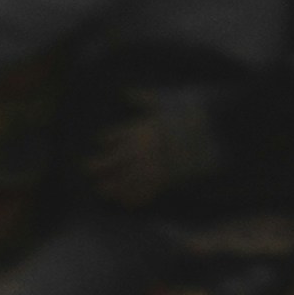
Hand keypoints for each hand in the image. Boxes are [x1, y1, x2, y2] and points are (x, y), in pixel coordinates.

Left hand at [86, 105, 205, 209]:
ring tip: (100, 190)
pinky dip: (133, 199)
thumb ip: (143, 99)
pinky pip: (144, 192)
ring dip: (111, 186)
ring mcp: (151, 167)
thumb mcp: (163, 105)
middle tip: (86, 170)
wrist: (207, 137)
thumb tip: (125, 92)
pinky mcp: (163, 181)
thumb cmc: (185, 120)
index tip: (100, 142)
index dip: (107, 140)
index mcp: (140, 130)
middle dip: (99, 166)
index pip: (116, 136)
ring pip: (125, 179)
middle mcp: (142, 150)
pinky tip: (124, 202)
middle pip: (114, 160)